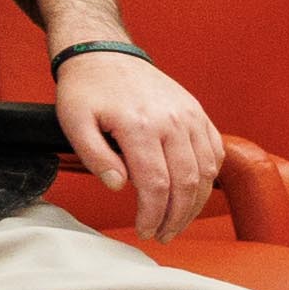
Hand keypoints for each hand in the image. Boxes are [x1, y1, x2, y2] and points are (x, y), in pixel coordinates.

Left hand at [54, 48, 223, 240]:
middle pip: (186, 183)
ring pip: (207, 171)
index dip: (153, 214)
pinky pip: (215, 151)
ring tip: (178, 222)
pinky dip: (210, 177)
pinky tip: (195, 193)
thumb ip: (94, 156)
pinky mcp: (198, 113)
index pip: (156, 184)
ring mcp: (190, 116)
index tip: (145, 231)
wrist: (105, 54)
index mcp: (140, 126)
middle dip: (176, 217)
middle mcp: (173, 121)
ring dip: (196, 203)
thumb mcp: (73, 122)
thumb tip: (119, 186)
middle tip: (162, 235)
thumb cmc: (86, 89)